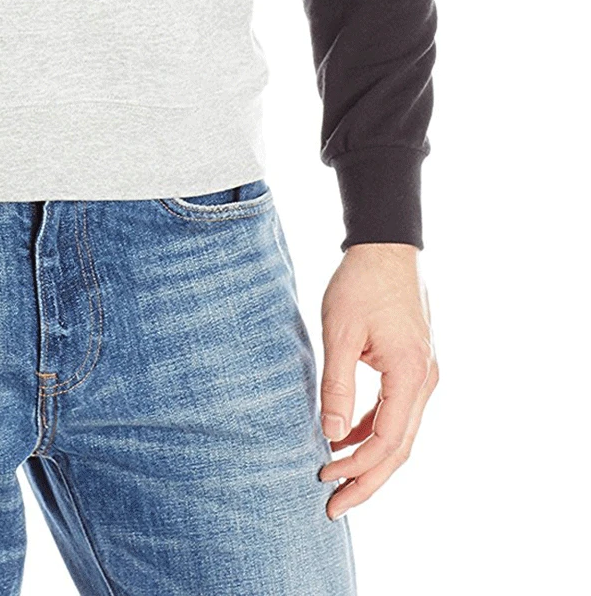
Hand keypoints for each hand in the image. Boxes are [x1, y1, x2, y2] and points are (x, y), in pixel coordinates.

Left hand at [317, 243, 437, 517]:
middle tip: (333, 506)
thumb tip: (331, 435)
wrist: (386, 245)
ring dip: (371, 459)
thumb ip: (337, 385)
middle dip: (367, 480)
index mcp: (411, 375)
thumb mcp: (340, 333)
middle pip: (400, 448)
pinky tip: (348, 439)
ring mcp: (425, 374)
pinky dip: (375, 431)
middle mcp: (426, 380)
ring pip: (402, 433)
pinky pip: (398, 412)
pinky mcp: (416, 366)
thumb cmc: (360, 283)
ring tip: (336, 479)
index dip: (357, 468)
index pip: (388, 441)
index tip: (324, 481)